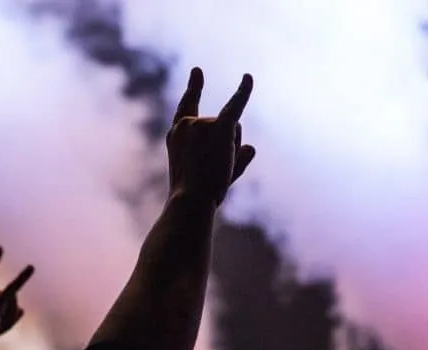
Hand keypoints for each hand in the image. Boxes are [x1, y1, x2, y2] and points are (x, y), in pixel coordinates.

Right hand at [167, 67, 255, 203]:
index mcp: (177, 134)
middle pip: (221, 125)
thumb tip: (251, 147)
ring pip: (233, 130)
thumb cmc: (197, 196)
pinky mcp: (218, 128)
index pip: (188, 106)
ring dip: (232, 151)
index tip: (198, 70)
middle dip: (227, 146)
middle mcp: (187, 124)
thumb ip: (233, 161)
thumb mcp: (209, 177)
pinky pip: (235, 105)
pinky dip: (243, 90)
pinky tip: (248, 77)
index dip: (194, 88)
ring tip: (218, 170)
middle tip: (212, 172)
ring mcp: (201, 124)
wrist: (191, 201)